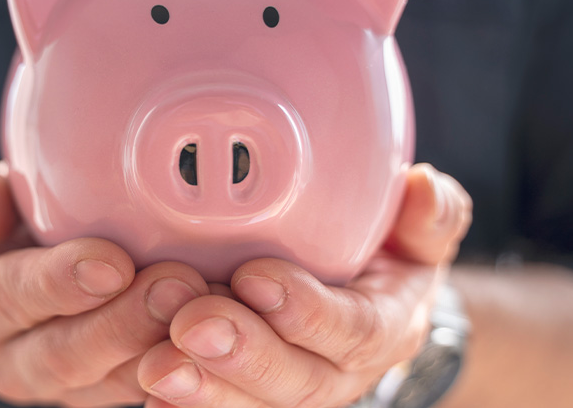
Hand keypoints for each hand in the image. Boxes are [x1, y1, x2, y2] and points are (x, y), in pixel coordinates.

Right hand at [0, 161, 209, 406]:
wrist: (11, 288)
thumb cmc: (3, 231)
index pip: (11, 297)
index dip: (60, 281)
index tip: (111, 261)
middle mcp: (15, 360)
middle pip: (67, 355)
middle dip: (125, 323)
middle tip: (177, 285)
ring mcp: (68, 388)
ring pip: (115, 383)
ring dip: (166, 349)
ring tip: (213, 308)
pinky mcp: (114, 392)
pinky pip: (153, 390)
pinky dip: (191, 365)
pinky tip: (228, 330)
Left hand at [137, 163, 471, 406]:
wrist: (367, 305)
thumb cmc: (387, 258)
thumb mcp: (420, 233)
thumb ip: (429, 215)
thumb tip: (424, 187)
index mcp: (383, 329)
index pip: (355, 330)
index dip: (308, 311)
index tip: (256, 276)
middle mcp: (337, 374)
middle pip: (295, 382)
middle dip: (243, 356)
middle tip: (191, 325)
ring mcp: (290, 390)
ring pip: (251, 405)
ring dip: (203, 389)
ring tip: (155, 366)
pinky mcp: (249, 395)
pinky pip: (220, 406)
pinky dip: (184, 403)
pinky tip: (143, 386)